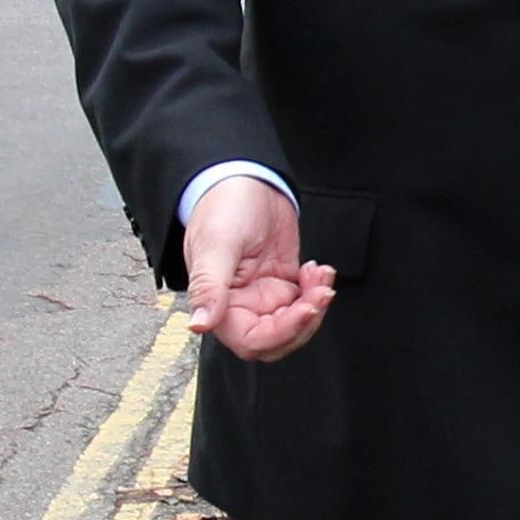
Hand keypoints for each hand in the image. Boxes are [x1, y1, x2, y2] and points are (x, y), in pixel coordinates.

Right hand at [184, 176, 335, 361]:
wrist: (244, 179)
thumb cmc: (222, 208)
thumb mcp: (217, 245)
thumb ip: (209, 286)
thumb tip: (198, 324)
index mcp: (221, 304)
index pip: (251, 340)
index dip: (281, 333)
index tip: (305, 309)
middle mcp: (241, 304)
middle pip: (278, 339)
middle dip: (305, 322)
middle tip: (321, 293)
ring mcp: (264, 293)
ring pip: (294, 323)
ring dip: (315, 305)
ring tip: (321, 275)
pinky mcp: (282, 279)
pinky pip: (305, 300)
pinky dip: (317, 289)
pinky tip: (318, 268)